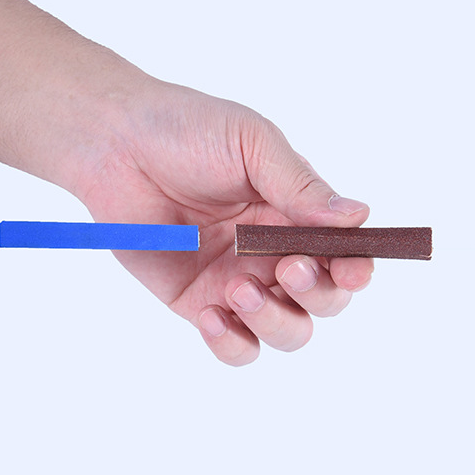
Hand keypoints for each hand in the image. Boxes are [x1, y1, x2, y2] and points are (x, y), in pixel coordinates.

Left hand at [76, 80, 373, 365]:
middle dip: (317, 293)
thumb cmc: (186, 130)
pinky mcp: (195, 300)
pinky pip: (232, 344)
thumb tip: (358, 216)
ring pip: (285, 330)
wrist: (116, 144)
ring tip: (238, 287)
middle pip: (323, 300)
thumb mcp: (251, 145)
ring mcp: (235, 280)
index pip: (343, 252)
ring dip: (275, 321)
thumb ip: (300, 185)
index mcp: (294, 212)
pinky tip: (214, 316)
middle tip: (288, 268)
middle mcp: (272, 251)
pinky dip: (233, 344)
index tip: (352, 268)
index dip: (355, 267)